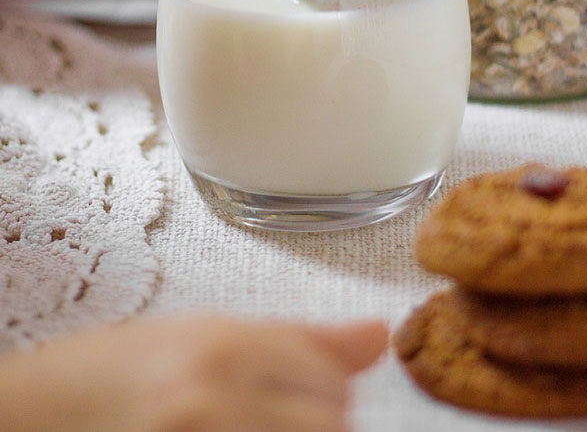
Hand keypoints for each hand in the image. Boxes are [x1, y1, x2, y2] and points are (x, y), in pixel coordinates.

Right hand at [0, 314, 387, 430]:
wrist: (32, 416)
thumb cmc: (114, 372)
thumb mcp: (204, 336)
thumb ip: (299, 340)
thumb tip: (380, 334)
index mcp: (223, 344)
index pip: (331, 375)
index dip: (328, 389)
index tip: (308, 391)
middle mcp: (215, 396)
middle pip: (331, 424)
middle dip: (320, 423)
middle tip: (278, 414)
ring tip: (254, 422)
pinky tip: (243, 430)